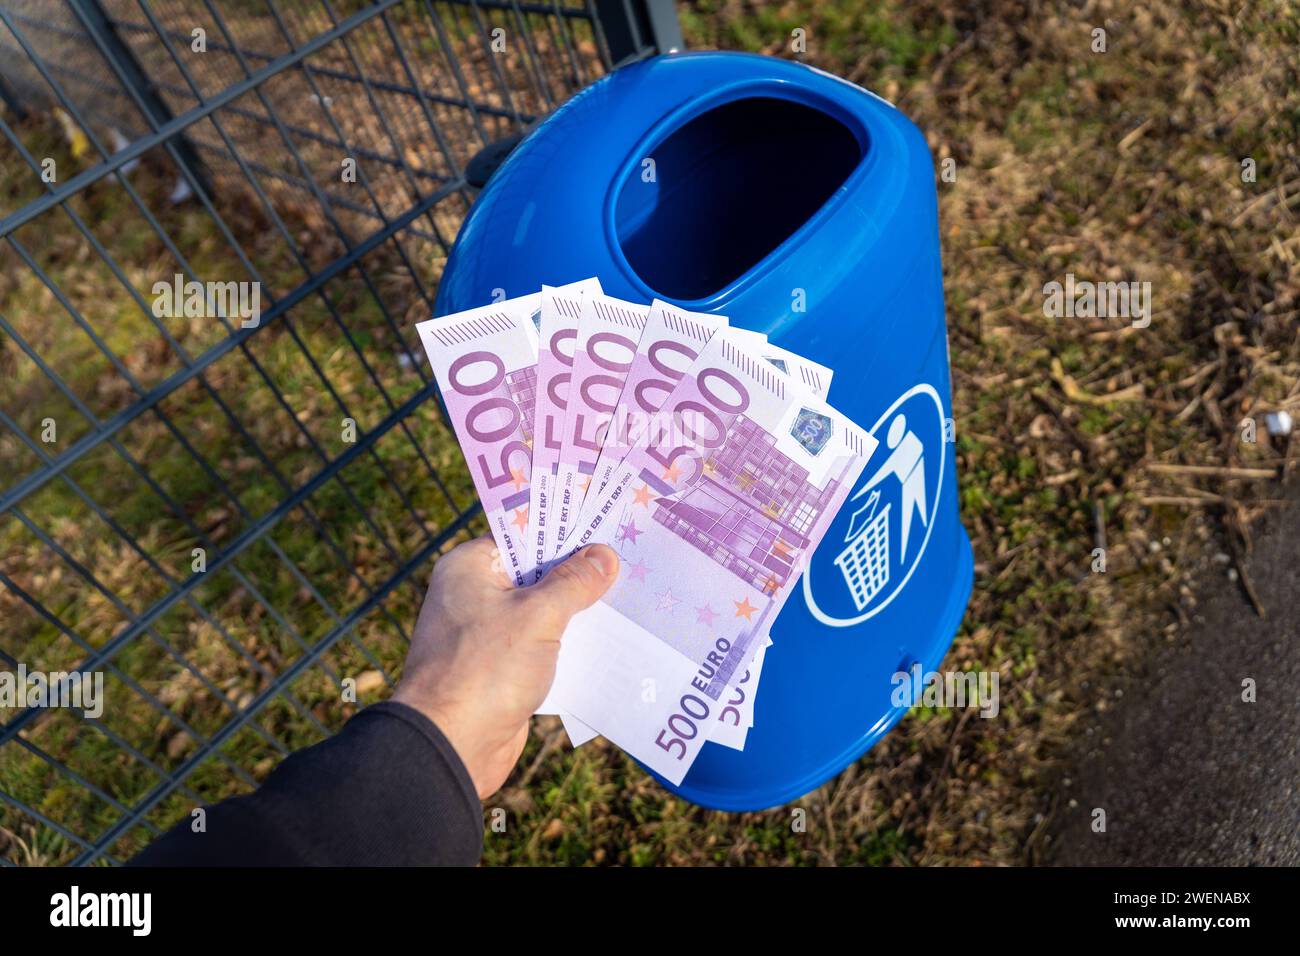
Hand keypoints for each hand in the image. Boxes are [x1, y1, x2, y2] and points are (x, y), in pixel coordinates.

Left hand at [393, 537, 618, 798]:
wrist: (450, 747)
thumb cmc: (485, 669)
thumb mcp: (538, 617)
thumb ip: (573, 583)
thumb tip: (604, 555)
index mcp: (469, 568)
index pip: (523, 536)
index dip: (564, 531)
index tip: (607, 525)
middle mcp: (472, 595)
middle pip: (535, 574)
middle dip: (578, 573)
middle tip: (628, 560)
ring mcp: (485, 634)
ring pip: (541, 612)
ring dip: (577, 612)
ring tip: (629, 597)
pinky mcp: (499, 669)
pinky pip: (540, 646)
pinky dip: (568, 645)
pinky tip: (608, 642)